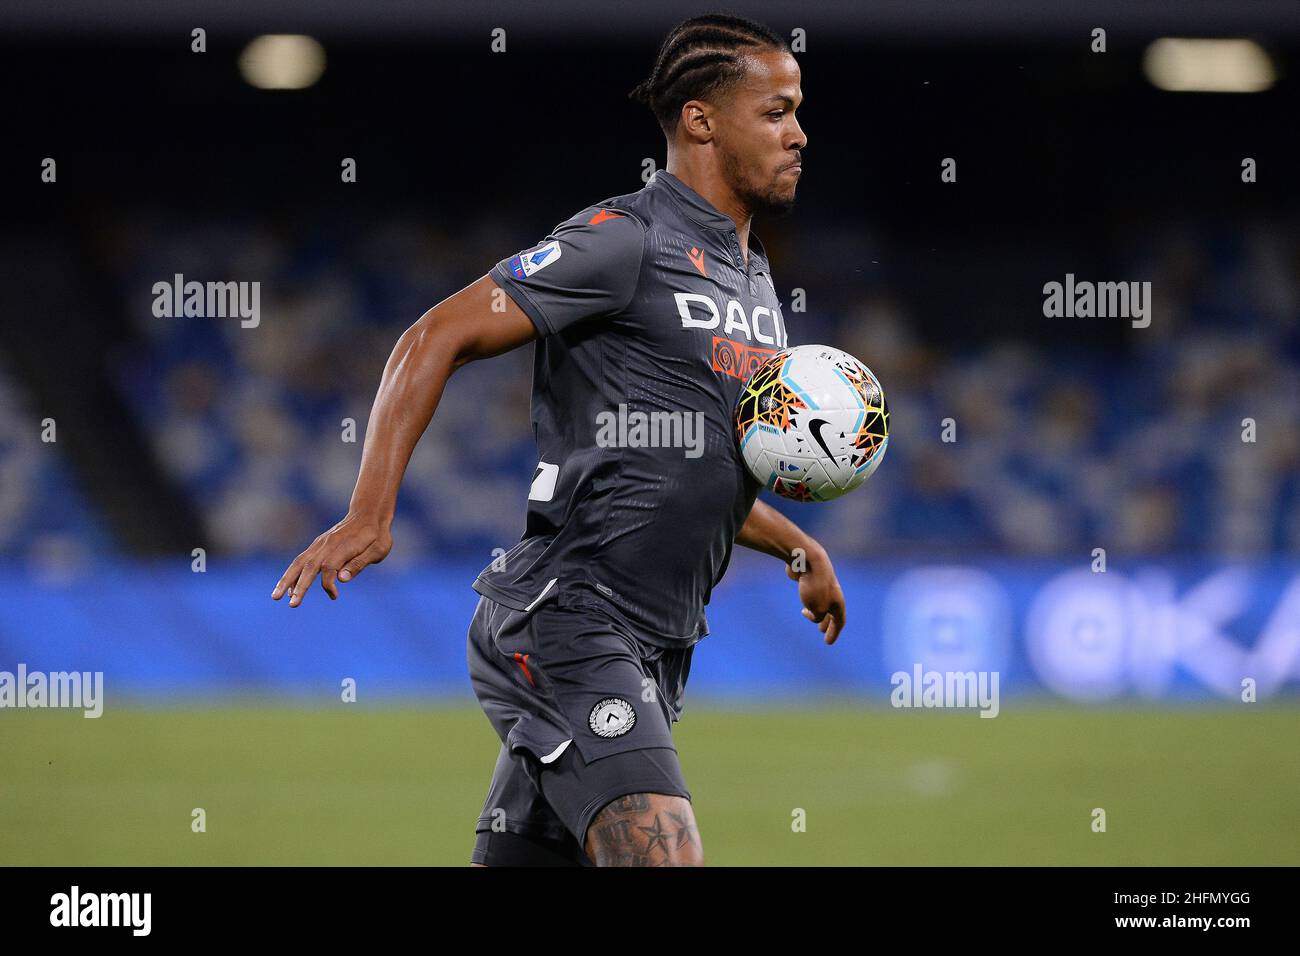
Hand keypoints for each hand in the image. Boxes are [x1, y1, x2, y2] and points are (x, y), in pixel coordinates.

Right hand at [272, 512, 392, 606]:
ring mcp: (320, 543)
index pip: (329, 567)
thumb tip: (341, 579)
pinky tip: (289, 588)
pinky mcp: (318, 545)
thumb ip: (359, 563)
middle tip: (292, 605)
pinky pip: (301, 560)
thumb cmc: (377, 535)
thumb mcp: (378, 549)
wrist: (369, 513)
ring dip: (287, 580)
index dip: (328, 583)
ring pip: (299, 562)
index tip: (334, 595)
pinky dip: (293, 573)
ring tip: (276, 597)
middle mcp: (328, 543)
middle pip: (309, 566)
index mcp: (344, 546)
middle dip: (299, 586)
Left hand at [786, 546, 845, 644]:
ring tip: (807, 614)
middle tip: (821, 630)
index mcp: (838, 601)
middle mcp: (832, 593)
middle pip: (831, 610)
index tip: (828, 643)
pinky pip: (810, 590)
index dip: (834, 633)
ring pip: (820, 599)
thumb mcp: (817, 609)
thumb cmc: (814, 586)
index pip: (839, 621)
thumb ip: (817, 616)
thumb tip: (812, 611)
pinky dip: (807, 598)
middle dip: (826, 621)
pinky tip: (801, 598)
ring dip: (815, 608)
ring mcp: (821, 584)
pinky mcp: (808, 576)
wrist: (807, 559)